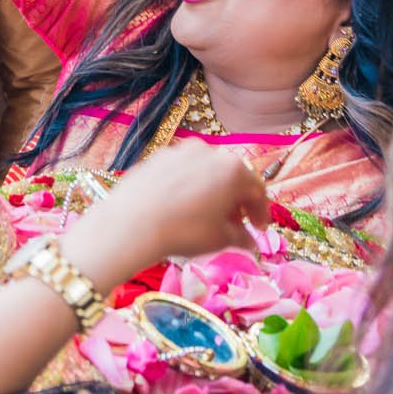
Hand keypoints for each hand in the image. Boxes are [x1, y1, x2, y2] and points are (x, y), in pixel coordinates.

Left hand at [62, 140, 267, 288]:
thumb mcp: (220, 239)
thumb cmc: (185, 231)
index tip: (259, 230)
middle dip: (236, 201)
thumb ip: (241, 238)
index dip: (261, 212)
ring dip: (212, 192)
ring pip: (205, 171)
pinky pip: (182, 172)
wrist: (131, 222)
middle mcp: (210, 151)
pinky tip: (181, 207)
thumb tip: (250, 242)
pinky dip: (189, 187)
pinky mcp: (157, 157)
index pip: (257, 189)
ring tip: (208, 217)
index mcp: (233, 169)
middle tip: (235, 225)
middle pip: (231, 177)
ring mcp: (180, 151)